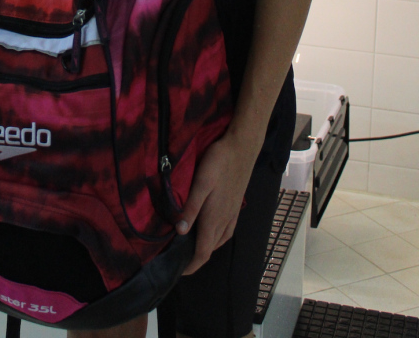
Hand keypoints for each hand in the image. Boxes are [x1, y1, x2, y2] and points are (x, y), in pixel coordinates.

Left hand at [176, 134, 255, 274]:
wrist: (242, 147)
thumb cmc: (219, 162)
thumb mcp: (201, 182)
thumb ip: (191, 208)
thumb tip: (180, 232)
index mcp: (214, 219)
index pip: (202, 253)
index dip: (190, 265)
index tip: (176, 271)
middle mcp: (225, 221)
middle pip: (210, 249)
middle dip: (195, 258)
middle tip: (177, 256)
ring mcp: (232, 214)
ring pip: (218, 241)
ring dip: (205, 248)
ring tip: (190, 246)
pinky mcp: (236, 207)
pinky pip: (225, 231)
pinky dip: (215, 238)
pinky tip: (209, 230)